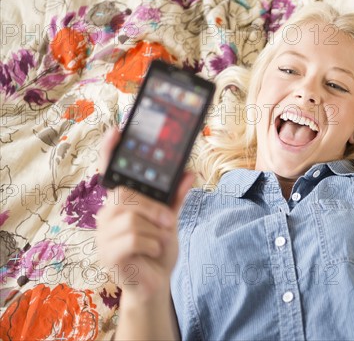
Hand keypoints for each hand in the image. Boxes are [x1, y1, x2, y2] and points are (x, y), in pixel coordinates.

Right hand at [96, 127, 194, 299]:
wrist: (155, 284)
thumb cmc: (158, 249)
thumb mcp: (170, 220)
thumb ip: (176, 198)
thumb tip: (189, 173)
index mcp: (120, 202)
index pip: (110, 172)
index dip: (111, 151)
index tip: (117, 130)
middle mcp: (106, 214)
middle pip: (126, 195)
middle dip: (154, 209)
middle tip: (169, 221)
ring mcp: (103, 234)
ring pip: (132, 218)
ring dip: (155, 231)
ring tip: (158, 243)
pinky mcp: (107, 253)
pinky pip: (132, 238)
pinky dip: (151, 244)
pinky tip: (151, 253)